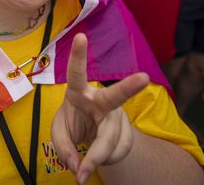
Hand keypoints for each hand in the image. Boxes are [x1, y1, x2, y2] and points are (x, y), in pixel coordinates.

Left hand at [51, 34, 149, 184]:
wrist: (91, 133)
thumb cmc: (72, 122)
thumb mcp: (59, 133)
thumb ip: (63, 148)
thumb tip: (78, 167)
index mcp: (78, 92)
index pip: (77, 73)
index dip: (78, 55)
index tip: (80, 36)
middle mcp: (102, 100)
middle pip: (116, 96)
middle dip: (130, 87)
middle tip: (144, 78)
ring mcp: (118, 114)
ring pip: (111, 141)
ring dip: (97, 158)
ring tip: (86, 161)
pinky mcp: (128, 131)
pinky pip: (119, 152)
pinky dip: (105, 161)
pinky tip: (101, 152)